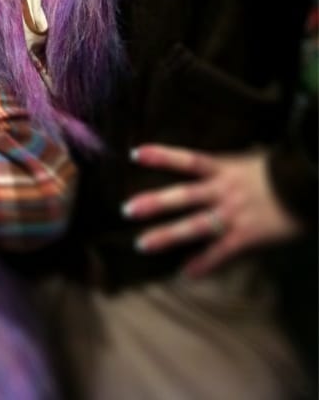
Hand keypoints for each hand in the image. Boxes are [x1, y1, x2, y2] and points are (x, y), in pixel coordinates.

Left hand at [123, 144, 302, 276]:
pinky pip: (220, 253)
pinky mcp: (246, 237)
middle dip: (153, 202)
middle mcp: (222, 191)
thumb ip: (228, 164)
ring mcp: (232, 215)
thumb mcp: (250, 159)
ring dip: (166, 236)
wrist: (307, 186)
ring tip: (141, 243)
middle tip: (126, 209)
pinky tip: (185, 274)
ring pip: (193, 226)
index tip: (134, 153)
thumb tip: (209, 161)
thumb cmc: (279, 171)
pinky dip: (203, 264)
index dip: (161, 155)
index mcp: (223, 168)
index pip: (186, 159)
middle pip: (181, 195)